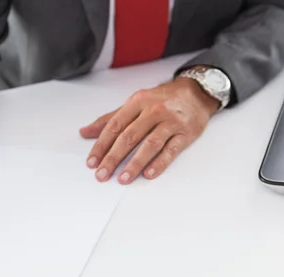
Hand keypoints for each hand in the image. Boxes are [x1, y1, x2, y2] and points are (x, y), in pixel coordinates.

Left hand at [80, 77, 219, 183]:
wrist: (197, 91)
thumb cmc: (163, 99)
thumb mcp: (135, 103)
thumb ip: (111, 119)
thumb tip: (86, 132)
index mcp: (137, 102)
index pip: (115, 126)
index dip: (101, 145)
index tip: (92, 162)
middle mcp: (153, 111)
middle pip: (129, 137)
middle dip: (113, 158)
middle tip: (102, 174)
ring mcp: (171, 122)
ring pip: (150, 144)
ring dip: (135, 163)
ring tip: (123, 178)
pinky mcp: (186, 133)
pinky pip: (171, 150)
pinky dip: (160, 163)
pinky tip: (149, 174)